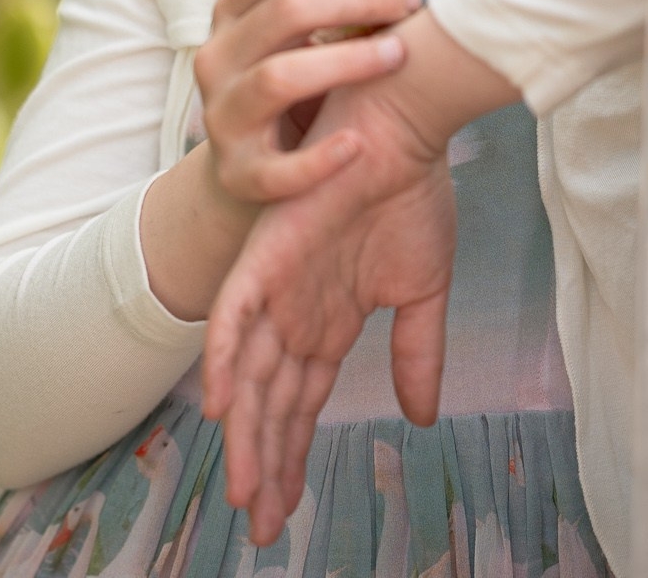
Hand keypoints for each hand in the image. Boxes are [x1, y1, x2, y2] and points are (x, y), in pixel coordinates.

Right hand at [195, 0, 424, 205]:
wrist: (251, 172)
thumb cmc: (296, 90)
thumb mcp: (297, 40)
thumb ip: (329, 6)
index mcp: (231, 15)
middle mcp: (217, 58)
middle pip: (285, 10)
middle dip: (357, 0)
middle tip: (408, 7)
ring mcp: (224, 116)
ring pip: (279, 77)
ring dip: (347, 62)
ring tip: (398, 56)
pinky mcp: (238, 173)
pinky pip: (278, 169)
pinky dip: (320, 158)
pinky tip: (357, 144)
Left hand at [202, 70, 455, 544]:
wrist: (406, 123)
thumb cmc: (412, 190)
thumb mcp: (424, 289)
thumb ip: (418, 353)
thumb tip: (423, 417)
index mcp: (327, 318)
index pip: (302, 404)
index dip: (293, 457)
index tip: (287, 513)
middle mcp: (294, 310)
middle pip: (271, 405)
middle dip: (267, 466)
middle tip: (262, 525)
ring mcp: (276, 284)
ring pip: (252, 375)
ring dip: (248, 434)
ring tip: (246, 492)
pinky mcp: (268, 253)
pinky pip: (235, 312)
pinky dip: (226, 357)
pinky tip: (223, 406)